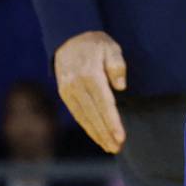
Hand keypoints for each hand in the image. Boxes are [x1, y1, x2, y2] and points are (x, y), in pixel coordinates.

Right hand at [54, 30, 127, 153]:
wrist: (68, 37)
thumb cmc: (95, 44)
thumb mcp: (110, 46)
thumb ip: (117, 64)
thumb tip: (120, 86)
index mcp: (90, 73)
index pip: (104, 103)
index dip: (112, 122)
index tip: (121, 137)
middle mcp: (76, 84)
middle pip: (93, 114)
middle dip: (105, 133)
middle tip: (117, 148)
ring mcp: (68, 90)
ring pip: (83, 117)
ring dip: (96, 134)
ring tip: (109, 147)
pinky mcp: (64, 93)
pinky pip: (76, 114)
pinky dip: (87, 127)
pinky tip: (96, 136)